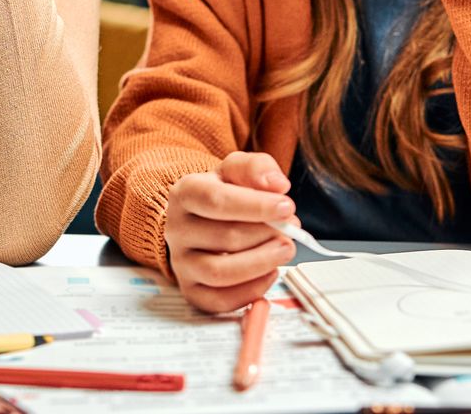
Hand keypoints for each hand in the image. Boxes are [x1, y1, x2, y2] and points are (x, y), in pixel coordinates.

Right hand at [165, 152, 297, 312]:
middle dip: (266, 235)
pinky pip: (219, 301)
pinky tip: (270, 272)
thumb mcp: (237, 170)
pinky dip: (251, 291)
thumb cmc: (224, 194)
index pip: (216, 200)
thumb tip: (277, 185)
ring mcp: (181, 263)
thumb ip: (257, 168)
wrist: (200, 219)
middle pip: (224, 237)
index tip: (287, 207)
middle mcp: (177, 229)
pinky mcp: (191, 290)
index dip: (255, 206)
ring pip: (219, 272)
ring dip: (261, 263)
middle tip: (292, 230)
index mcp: (185, 193)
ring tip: (285, 249)